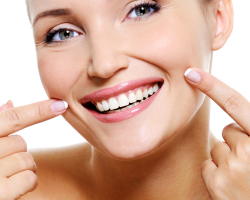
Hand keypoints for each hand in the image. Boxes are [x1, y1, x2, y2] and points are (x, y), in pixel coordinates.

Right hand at [0, 99, 66, 199]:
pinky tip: (9, 190)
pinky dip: (26, 183)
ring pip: (27, 160)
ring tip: (3, 178)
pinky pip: (30, 178)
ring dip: (22, 169)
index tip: (61, 104)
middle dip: (16, 153)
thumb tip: (11, 102)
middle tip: (0, 165)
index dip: (38, 110)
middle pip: (20, 143)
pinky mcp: (0, 194)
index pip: (12, 119)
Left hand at [184, 68, 249, 199]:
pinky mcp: (216, 183)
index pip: (234, 104)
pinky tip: (231, 186)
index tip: (191, 73)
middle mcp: (249, 151)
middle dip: (236, 141)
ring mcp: (232, 168)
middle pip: (228, 130)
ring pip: (217, 148)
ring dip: (227, 159)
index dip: (212, 85)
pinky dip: (216, 173)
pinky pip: (208, 165)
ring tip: (243, 177)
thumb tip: (232, 127)